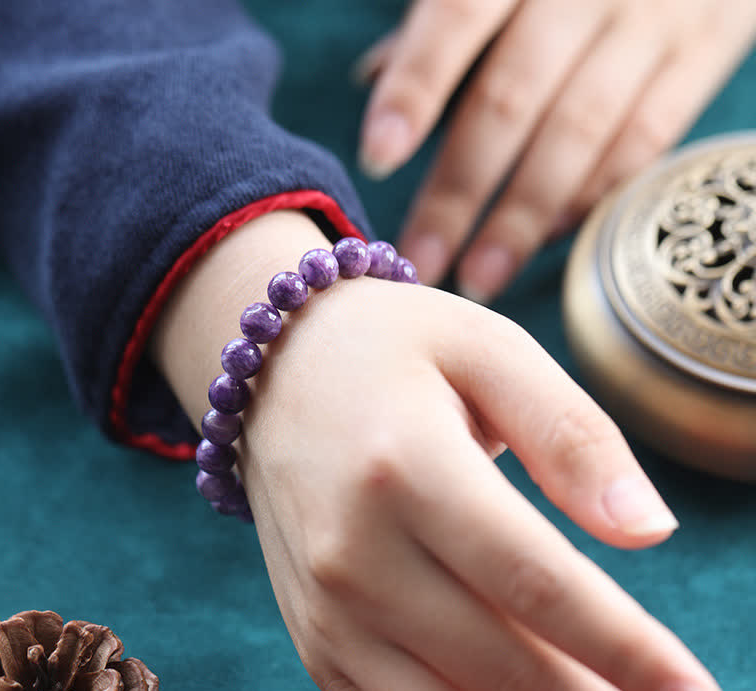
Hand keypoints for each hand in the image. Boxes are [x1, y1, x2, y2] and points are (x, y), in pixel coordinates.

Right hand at [151, 212, 743, 690]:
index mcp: (406, 468)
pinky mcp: (314, 639)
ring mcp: (326, 609)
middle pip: (503, 676)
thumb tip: (651, 530)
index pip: (537, 587)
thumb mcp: (489, 351)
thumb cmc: (391, 350)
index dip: (632, 658)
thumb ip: (572, 436)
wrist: (277, 372)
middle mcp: (355, 553)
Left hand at [358, 0, 755, 300]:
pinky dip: (590, 196)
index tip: (377, 159)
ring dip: (522, 218)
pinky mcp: (703, 55)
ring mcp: (652, 20)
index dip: (415, 90)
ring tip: (479, 278)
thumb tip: (372, 76)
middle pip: (509, 99)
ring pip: (578, 133)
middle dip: (458, 192)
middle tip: (420, 262)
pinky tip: (545, 241)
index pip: (456, 18)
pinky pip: (642, 141)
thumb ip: (449, 16)